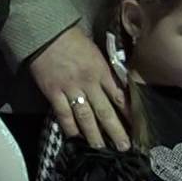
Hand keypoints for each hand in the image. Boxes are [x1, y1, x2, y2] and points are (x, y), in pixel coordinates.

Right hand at [29, 26, 131, 150]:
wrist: (46, 32)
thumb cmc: (73, 39)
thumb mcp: (96, 52)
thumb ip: (105, 71)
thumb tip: (116, 88)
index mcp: (101, 70)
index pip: (119, 96)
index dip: (128, 114)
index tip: (136, 128)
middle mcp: (88, 82)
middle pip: (105, 111)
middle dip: (116, 131)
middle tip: (124, 147)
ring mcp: (70, 89)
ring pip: (85, 117)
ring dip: (94, 135)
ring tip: (101, 148)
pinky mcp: (53, 92)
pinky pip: (63, 114)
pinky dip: (70, 127)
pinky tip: (76, 137)